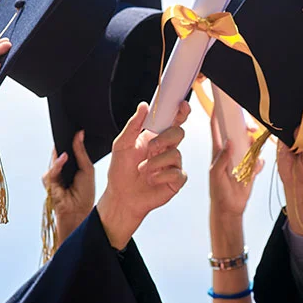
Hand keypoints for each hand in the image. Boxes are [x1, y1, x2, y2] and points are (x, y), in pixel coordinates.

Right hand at [42, 131, 95, 246]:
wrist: (79, 211)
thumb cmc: (85, 192)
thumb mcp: (87, 168)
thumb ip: (81, 152)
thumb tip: (79, 133)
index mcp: (71, 164)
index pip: (68, 147)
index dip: (69, 137)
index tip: (74, 124)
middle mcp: (60, 168)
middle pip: (59, 150)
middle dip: (63, 139)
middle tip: (69, 126)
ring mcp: (53, 174)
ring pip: (55, 158)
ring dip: (61, 150)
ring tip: (67, 137)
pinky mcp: (49, 182)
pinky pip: (52, 170)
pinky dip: (58, 164)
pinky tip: (64, 157)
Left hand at [96, 101, 190, 249]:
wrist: (121, 197)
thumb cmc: (121, 171)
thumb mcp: (122, 144)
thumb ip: (133, 125)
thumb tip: (144, 105)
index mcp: (156, 137)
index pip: (173, 120)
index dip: (180, 111)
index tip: (181, 105)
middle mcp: (167, 149)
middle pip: (179, 133)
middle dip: (165, 138)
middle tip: (151, 147)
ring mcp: (173, 164)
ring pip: (176, 154)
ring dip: (156, 162)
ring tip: (142, 170)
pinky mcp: (176, 180)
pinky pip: (177, 173)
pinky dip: (161, 176)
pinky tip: (151, 180)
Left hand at [209, 110, 263, 218]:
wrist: (230, 208)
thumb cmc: (218, 191)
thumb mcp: (217, 175)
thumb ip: (222, 158)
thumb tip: (229, 142)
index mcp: (218, 149)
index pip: (216, 125)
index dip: (217, 111)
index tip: (221, 100)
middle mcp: (230, 149)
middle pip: (238, 129)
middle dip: (245, 125)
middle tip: (252, 127)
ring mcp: (241, 157)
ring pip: (250, 141)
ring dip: (254, 141)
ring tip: (254, 146)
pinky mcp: (251, 166)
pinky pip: (259, 157)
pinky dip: (259, 160)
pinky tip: (256, 167)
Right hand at [277, 127, 302, 235]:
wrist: (299, 184)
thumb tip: (298, 128)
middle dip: (302, 115)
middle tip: (298, 124)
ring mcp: (300, 129)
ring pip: (294, 117)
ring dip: (290, 121)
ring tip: (292, 136)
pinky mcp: (286, 134)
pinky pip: (282, 125)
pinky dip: (281, 127)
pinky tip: (283, 134)